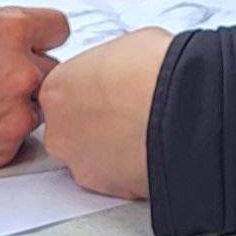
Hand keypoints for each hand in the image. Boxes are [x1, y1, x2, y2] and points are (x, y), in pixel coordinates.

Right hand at [0, 3, 68, 182]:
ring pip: (34, 106)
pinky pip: (15, 137)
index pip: (57, 27)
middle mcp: (19, 73)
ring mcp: (14, 115)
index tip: (31, 41)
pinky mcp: (3, 150)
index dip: (39, 34)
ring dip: (13, 104)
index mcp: (8, 32)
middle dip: (25, 70)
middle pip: (50, 68)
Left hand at [40, 27, 168, 198]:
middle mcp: (59, 131)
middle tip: (126, 113)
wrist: (179, 109)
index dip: (90, 93)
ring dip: (112, 148)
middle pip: (70, 130)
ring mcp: (80, 163)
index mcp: (56, 89)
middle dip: (96, 125)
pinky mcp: (106, 189)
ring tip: (143, 132)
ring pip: (91, 158)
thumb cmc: (153, 72)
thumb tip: (122, 68)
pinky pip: (115, 178)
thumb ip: (109, 65)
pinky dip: (130, 168)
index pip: (62, 95)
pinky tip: (150, 150)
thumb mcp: (125, 46)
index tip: (109, 93)